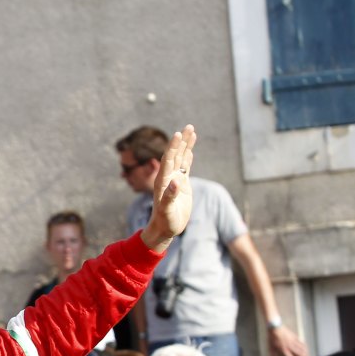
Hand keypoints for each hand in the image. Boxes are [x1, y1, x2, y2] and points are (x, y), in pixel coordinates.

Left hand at [141, 125, 197, 252]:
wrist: (165, 228)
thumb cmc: (165, 221)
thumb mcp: (167, 210)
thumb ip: (170, 197)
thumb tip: (175, 182)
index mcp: (163, 181)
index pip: (168, 160)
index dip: (173, 147)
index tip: (178, 134)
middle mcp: (168, 177)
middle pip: (175, 155)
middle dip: (182, 141)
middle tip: (189, 126)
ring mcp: (175, 180)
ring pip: (181, 159)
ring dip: (186, 146)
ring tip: (191, 131)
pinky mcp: (181, 185)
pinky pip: (185, 168)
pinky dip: (188, 157)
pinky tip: (190, 150)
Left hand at [268, 325, 307, 355]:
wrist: (275, 327)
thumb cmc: (272, 338)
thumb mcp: (271, 348)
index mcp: (284, 350)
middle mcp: (290, 346)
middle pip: (299, 353)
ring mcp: (293, 341)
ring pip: (301, 348)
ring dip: (305, 352)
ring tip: (307, 355)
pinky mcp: (294, 336)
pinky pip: (301, 342)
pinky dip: (304, 345)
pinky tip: (305, 347)